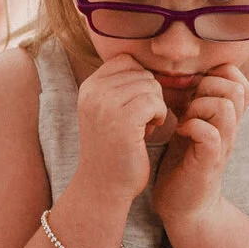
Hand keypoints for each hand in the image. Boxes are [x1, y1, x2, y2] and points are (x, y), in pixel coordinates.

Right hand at [73, 54, 170, 205]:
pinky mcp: (122, 119)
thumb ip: (121, 86)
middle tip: (141, 121)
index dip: (139, 80)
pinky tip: (150, 131)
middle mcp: (93, 91)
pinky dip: (159, 115)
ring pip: (150, 85)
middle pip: (141, 72)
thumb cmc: (113, 150)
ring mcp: (105, 104)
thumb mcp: (108, 111)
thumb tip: (148, 65)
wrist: (104, 186)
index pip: (126, 60)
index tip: (135, 106)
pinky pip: (154, 101)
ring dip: (156, 106)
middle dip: (149, 95)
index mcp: (89, 87)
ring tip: (144, 126)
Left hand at [152, 65, 248, 228]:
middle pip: (236, 87)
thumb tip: (174, 72)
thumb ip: (191, 99)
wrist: (184, 205)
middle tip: (186, 103)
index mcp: (226, 115)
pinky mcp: (210, 161)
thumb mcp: (189, 122)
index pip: (238, 78)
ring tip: (184, 118)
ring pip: (225, 106)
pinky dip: (192, 127)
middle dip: (206, 87)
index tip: (191, 88)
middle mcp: (230, 127)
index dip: (215, 74)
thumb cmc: (182, 162)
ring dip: (199, 106)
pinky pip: (211, 133)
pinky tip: (180, 132)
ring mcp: (223, 144)